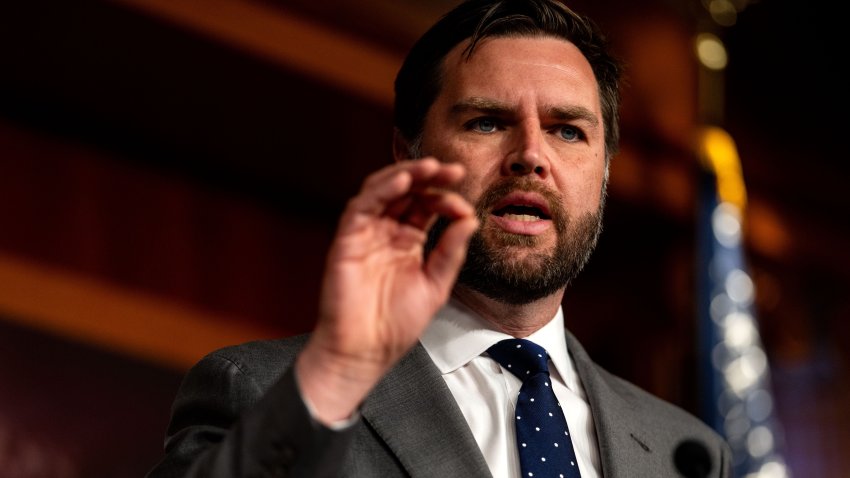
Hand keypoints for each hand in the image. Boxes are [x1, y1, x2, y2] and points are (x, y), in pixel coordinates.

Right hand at [296, 158, 477, 422]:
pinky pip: (362, 205)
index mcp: (408, 241)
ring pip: (383, 189)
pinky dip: (382, 189)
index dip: (446, 199)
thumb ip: (451, 251)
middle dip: (430, 176)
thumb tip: (470, 219)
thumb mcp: (436, 285)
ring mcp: (366, 233)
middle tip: (453, 170)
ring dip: (407, 174)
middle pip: (407, 191)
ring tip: (430, 167)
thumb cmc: (396, 326)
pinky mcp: (348, 239)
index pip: (427, 206)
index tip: (465, 206)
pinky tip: (403, 181)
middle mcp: (386, 232)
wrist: (366, 352)